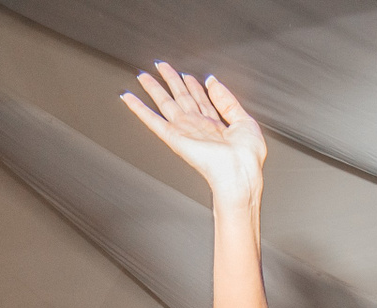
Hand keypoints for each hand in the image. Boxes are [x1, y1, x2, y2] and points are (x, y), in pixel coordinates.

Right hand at [121, 63, 265, 198]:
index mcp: (216, 125)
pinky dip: (139, 109)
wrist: (239, 173)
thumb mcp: (245, 120)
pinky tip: (130, 99)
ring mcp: (185, 132)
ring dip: (153, 89)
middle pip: (180, 98)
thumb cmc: (247, 157)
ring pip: (165, 105)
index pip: (200, 100)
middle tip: (160, 66)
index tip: (185, 74)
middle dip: (170, 80)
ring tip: (143, 76)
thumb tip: (212, 81)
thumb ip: (227, 100)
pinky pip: (153, 121)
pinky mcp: (174, 138)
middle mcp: (199, 128)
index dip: (192, 85)